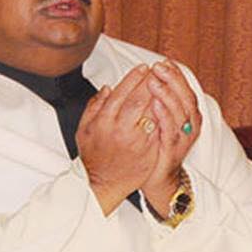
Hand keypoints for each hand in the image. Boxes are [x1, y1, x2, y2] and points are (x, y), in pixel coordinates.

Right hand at [76, 64, 159, 214]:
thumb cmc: (93, 156)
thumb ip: (94, 106)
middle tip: (158, 71)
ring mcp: (137, 141)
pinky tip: (167, 106)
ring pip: (152, 113)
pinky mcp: (148, 151)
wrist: (102, 183)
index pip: (122, 92)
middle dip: (150, 82)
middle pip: (140, 99)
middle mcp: (121, 129)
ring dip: (160, 97)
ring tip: (165, 85)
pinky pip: (159, 129)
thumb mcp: (84, 129)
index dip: (134, 78)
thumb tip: (108, 88)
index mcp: (104, 121)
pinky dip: (164, 116)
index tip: (143, 68)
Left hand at [140, 60, 201, 215]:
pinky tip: (155, 105)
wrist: (157, 177)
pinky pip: (170, 131)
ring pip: (180, 112)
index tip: (164, 61)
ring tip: (154, 81)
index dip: (176, 75)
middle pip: (186, 97)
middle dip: (172, 80)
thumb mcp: (160, 118)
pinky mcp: (173, 150)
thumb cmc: (157, 144)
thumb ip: (159, 100)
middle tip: (158, 67)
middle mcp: (189, 125)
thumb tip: (151, 75)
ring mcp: (183, 138)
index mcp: (187, 115)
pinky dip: (164, 116)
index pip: (185, 89)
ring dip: (167, 94)